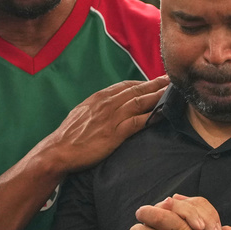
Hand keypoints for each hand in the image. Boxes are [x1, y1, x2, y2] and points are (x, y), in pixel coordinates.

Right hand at [41, 76, 168, 173]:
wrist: (58, 150)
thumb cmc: (69, 135)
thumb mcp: (82, 113)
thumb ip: (97, 106)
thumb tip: (106, 104)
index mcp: (99, 98)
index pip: (126, 86)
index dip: (143, 82)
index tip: (155, 80)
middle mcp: (107, 104)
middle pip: (136, 90)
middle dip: (155, 84)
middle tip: (170, 79)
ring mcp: (111, 118)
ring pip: (140, 102)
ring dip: (157, 96)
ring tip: (172, 92)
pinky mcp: (115, 133)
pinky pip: (137, 122)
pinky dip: (151, 116)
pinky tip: (162, 114)